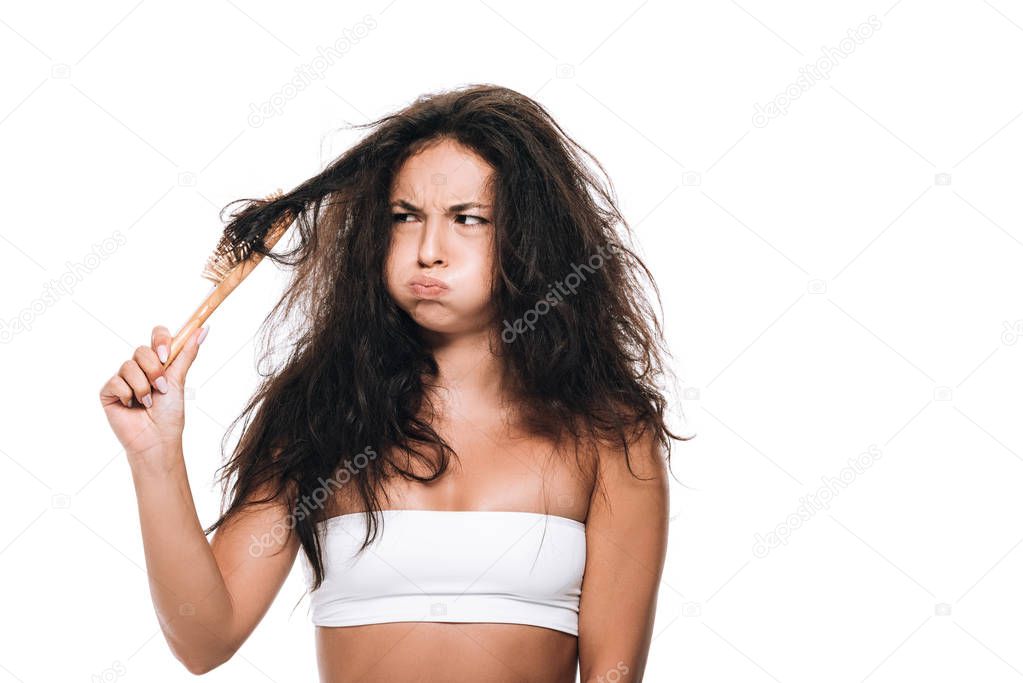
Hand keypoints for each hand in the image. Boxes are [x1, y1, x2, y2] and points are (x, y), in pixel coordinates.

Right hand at [98, 324, 207, 461]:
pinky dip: (128, 395)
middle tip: (161, 388)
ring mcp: (122, 379)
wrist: (157, 439)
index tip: (166, 355)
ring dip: (143, 387)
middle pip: (141, 350)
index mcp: (157, 363)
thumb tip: (203, 330)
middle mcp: (139, 368)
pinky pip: (116, 381)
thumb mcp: (179, 380)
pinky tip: (132, 407)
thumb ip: (186, 354)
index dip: (160, 340)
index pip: (157, 335)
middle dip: (154, 370)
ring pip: (128, 365)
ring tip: (148, 403)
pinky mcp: (108, 392)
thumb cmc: (169, 414)